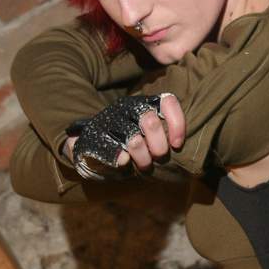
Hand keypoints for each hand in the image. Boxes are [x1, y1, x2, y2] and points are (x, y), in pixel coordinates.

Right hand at [64, 94, 185, 178]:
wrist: (90, 150)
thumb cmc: (130, 146)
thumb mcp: (150, 138)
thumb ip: (164, 136)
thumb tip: (178, 144)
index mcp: (144, 104)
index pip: (167, 102)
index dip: (177, 124)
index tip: (177, 145)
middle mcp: (127, 107)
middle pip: (151, 122)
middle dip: (159, 147)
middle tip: (159, 158)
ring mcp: (109, 120)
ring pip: (134, 141)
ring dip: (143, 158)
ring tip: (144, 165)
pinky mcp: (94, 135)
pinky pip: (113, 150)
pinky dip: (122, 160)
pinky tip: (124, 163)